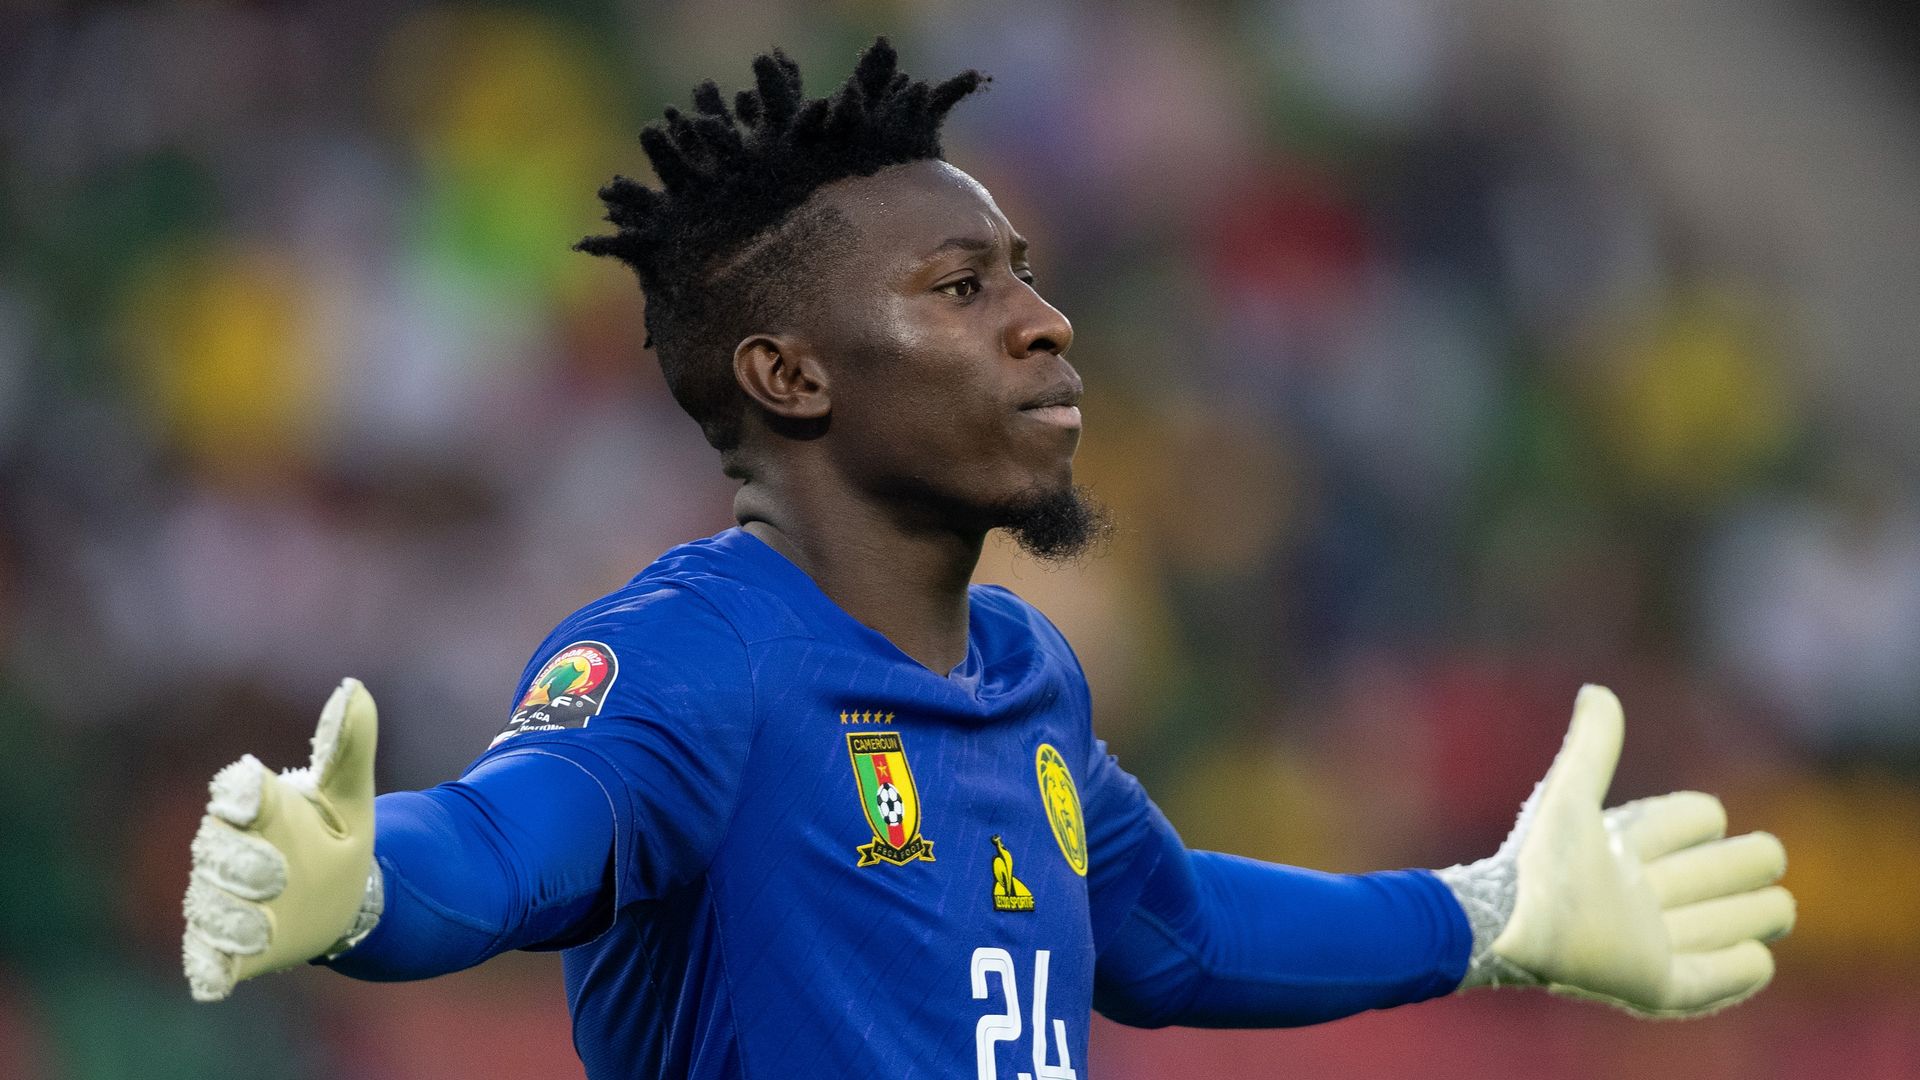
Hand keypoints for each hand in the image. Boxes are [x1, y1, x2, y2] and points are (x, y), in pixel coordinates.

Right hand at [182, 678, 380, 1001]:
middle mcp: (224, 853)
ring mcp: (219, 901)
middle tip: (276, 872)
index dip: (241, 794)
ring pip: (209, 907)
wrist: (340, 898)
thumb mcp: (351, 794)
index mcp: (254, 807)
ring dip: (231, 916)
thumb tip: (354, 688)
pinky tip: (212, 982)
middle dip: (242, 863)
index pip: (235, 793)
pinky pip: (206, 961)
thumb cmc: (337, 834)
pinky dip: (208, 970)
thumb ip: (348, 744)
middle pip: (216, 853)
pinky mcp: (223, 948)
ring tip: (260, 922)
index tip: (252, 791)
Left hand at [1442, 685, 1793, 1016]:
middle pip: (1709, 878)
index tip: (1704, 816)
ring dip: (1755, 916)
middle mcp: (1634, 898)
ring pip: (1719, 926)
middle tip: (1767, 854)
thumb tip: (1597, 690)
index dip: (1696, 818)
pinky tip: (1759, 957)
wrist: (1515, 926)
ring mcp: (1646, 944)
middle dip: (1743, 865)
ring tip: (1779, 905)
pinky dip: (1741, 970)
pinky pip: (1711, 982)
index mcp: (1616, 853)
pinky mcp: (1655, 986)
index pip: (1679, 827)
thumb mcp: (1570, 796)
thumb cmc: (1537, 861)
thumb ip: (1591, 745)